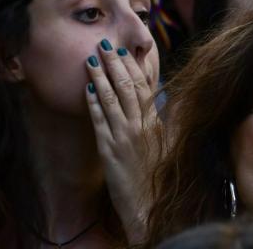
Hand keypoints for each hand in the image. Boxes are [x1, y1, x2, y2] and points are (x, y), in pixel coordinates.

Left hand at [85, 39, 157, 244]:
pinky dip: (93, 102)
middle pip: (128, 88)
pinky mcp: (108, 149)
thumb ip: (161, 123)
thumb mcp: (165, 147)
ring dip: (100, 77)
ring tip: (90, 59)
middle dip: (114, 64)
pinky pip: (99, 120)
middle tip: (103, 44)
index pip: (145, 88)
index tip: (123, 51)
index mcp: (156, 125)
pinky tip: (86, 88)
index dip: (133, 68)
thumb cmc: (157, 178)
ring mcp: (124, 137)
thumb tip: (157, 100)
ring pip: (111, 99)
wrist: (149, 207)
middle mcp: (141, 127)